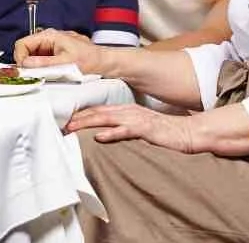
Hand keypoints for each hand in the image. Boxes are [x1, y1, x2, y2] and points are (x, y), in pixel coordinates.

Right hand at [13, 30, 104, 72]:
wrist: (105, 62)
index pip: (22, 44)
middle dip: (27, 63)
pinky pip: (41, 60)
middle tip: (34, 75)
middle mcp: (48, 38)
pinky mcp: (55, 53)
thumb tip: (25, 64)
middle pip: (26, 50)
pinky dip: (42, 68)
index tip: (25, 71)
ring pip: (33, 56)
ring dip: (35, 67)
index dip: (20, 58)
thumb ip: (43, 63)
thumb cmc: (90, 60)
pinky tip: (51, 73)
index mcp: (49, 36)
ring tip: (45, 74)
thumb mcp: (65, 63)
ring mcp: (51, 45)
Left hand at [65, 104, 195, 152]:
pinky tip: (99, 137)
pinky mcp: (146, 129)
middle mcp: (128, 111)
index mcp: (126, 110)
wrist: (187, 132)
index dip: (81, 114)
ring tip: (72, 128)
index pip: (98, 110)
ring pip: (107, 119)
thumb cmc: (163, 133)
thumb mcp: (139, 128)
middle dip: (78, 117)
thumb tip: (104, 134)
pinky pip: (126, 130)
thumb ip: (122, 128)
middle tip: (61, 124)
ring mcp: (137, 119)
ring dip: (88, 123)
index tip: (64, 119)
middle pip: (98, 112)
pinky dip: (112, 133)